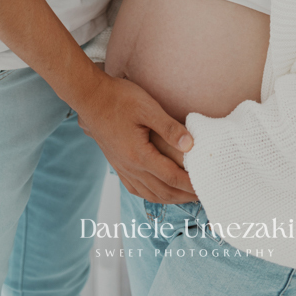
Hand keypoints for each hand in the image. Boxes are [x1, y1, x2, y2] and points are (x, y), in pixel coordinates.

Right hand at [77, 70, 195, 201]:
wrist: (90, 97)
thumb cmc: (119, 98)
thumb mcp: (147, 107)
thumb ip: (169, 128)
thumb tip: (190, 145)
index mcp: (139, 155)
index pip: (172, 177)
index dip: (190, 185)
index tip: (206, 187)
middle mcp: (130, 167)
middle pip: (162, 191)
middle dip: (184, 196)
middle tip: (202, 195)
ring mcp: (121, 168)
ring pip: (149, 193)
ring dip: (170, 198)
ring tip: (186, 196)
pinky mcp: (117, 164)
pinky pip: (136, 189)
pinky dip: (151, 195)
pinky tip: (158, 191)